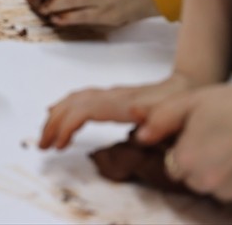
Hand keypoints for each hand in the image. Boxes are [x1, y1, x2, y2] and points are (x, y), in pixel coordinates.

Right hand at [40, 73, 197, 150]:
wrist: (189, 86)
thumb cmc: (181, 104)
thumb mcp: (174, 116)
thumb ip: (156, 122)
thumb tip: (136, 129)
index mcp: (122, 103)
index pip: (84, 111)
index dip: (66, 127)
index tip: (59, 147)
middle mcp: (112, 96)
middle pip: (73, 104)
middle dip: (54, 123)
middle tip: (42, 146)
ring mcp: (111, 95)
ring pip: (75, 99)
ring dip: (57, 116)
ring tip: (46, 135)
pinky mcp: (113, 98)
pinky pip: (81, 99)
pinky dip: (65, 107)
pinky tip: (59, 113)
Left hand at [135, 82, 231, 201]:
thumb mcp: (190, 101)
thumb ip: (159, 120)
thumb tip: (140, 137)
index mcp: (186, 159)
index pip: (171, 164)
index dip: (183, 149)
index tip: (196, 135)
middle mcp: (205, 182)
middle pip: (191, 178)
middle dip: (198, 162)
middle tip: (216, 139)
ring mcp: (230, 192)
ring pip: (213, 186)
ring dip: (217, 172)